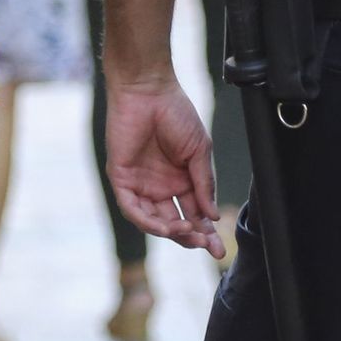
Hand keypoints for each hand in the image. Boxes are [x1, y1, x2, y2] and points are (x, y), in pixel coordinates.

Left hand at [106, 75, 221, 256]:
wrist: (149, 91)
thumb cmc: (176, 113)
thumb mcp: (199, 151)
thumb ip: (204, 184)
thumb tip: (213, 216)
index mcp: (181, 180)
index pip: (194, 213)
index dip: (206, 231)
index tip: (219, 249)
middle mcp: (161, 187)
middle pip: (175, 222)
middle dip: (191, 237)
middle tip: (207, 246)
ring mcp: (140, 185)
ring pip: (154, 220)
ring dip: (171, 231)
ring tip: (188, 232)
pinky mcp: (121, 179)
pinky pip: (132, 208)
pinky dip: (148, 221)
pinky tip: (166, 226)